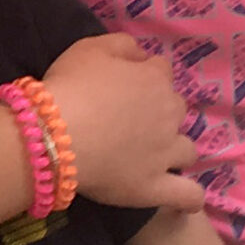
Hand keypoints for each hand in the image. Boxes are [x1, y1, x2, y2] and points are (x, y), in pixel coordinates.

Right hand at [38, 35, 202, 212]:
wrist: (55, 136)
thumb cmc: (70, 87)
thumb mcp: (90, 47)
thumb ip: (122, 45)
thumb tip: (140, 55)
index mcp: (154, 79)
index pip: (160, 70)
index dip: (142, 76)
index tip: (122, 85)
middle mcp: (168, 114)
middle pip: (176, 108)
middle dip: (159, 111)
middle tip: (129, 119)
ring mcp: (166, 153)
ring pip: (186, 149)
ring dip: (173, 148)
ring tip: (150, 155)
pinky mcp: (156, 187)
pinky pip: (188, 195)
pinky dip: (190, 197)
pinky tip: (186, 199)